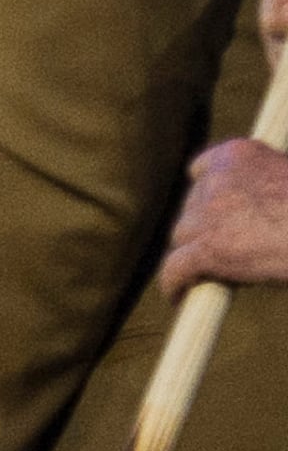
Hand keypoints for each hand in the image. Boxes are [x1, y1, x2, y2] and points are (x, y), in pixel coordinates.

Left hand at [161, 138, 287, 291]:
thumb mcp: (285, 184)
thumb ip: (261, 192)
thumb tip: (249, 220)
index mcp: (240, 154)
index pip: (202, 169)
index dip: (207, 193)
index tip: (214, 210)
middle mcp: (217, 179)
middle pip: (193, 207)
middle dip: (206, 227)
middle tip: (230, 247)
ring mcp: (207, 213)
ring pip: (183, 236)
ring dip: (197, 252)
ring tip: (219, 271)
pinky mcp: (205, 248)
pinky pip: (175, 268)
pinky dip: (174, 283)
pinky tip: (178, 296)